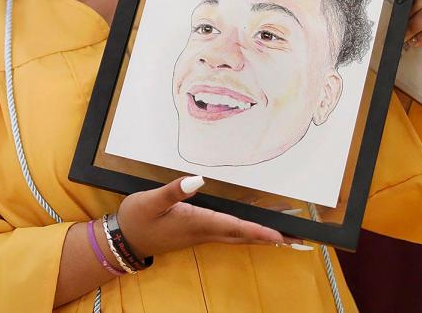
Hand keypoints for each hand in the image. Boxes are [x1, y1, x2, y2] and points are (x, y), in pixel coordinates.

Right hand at [116, 176, 302, 258]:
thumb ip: (174, 191)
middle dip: (270, 238)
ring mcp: (201, 234)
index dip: (258, 231)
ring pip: (238, 236)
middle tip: (297, 239)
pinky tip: (254, 226)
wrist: (124, 240)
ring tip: (285, 235)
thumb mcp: (151, 201)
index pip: (234, 227)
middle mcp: (204, 232)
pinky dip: (246, 232)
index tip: (280, 235)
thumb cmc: (137, 218)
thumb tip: (198, 180)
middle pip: (243, 236)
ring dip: (262, 236)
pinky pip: (229, 233)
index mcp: (196, 223)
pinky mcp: (198, 232)